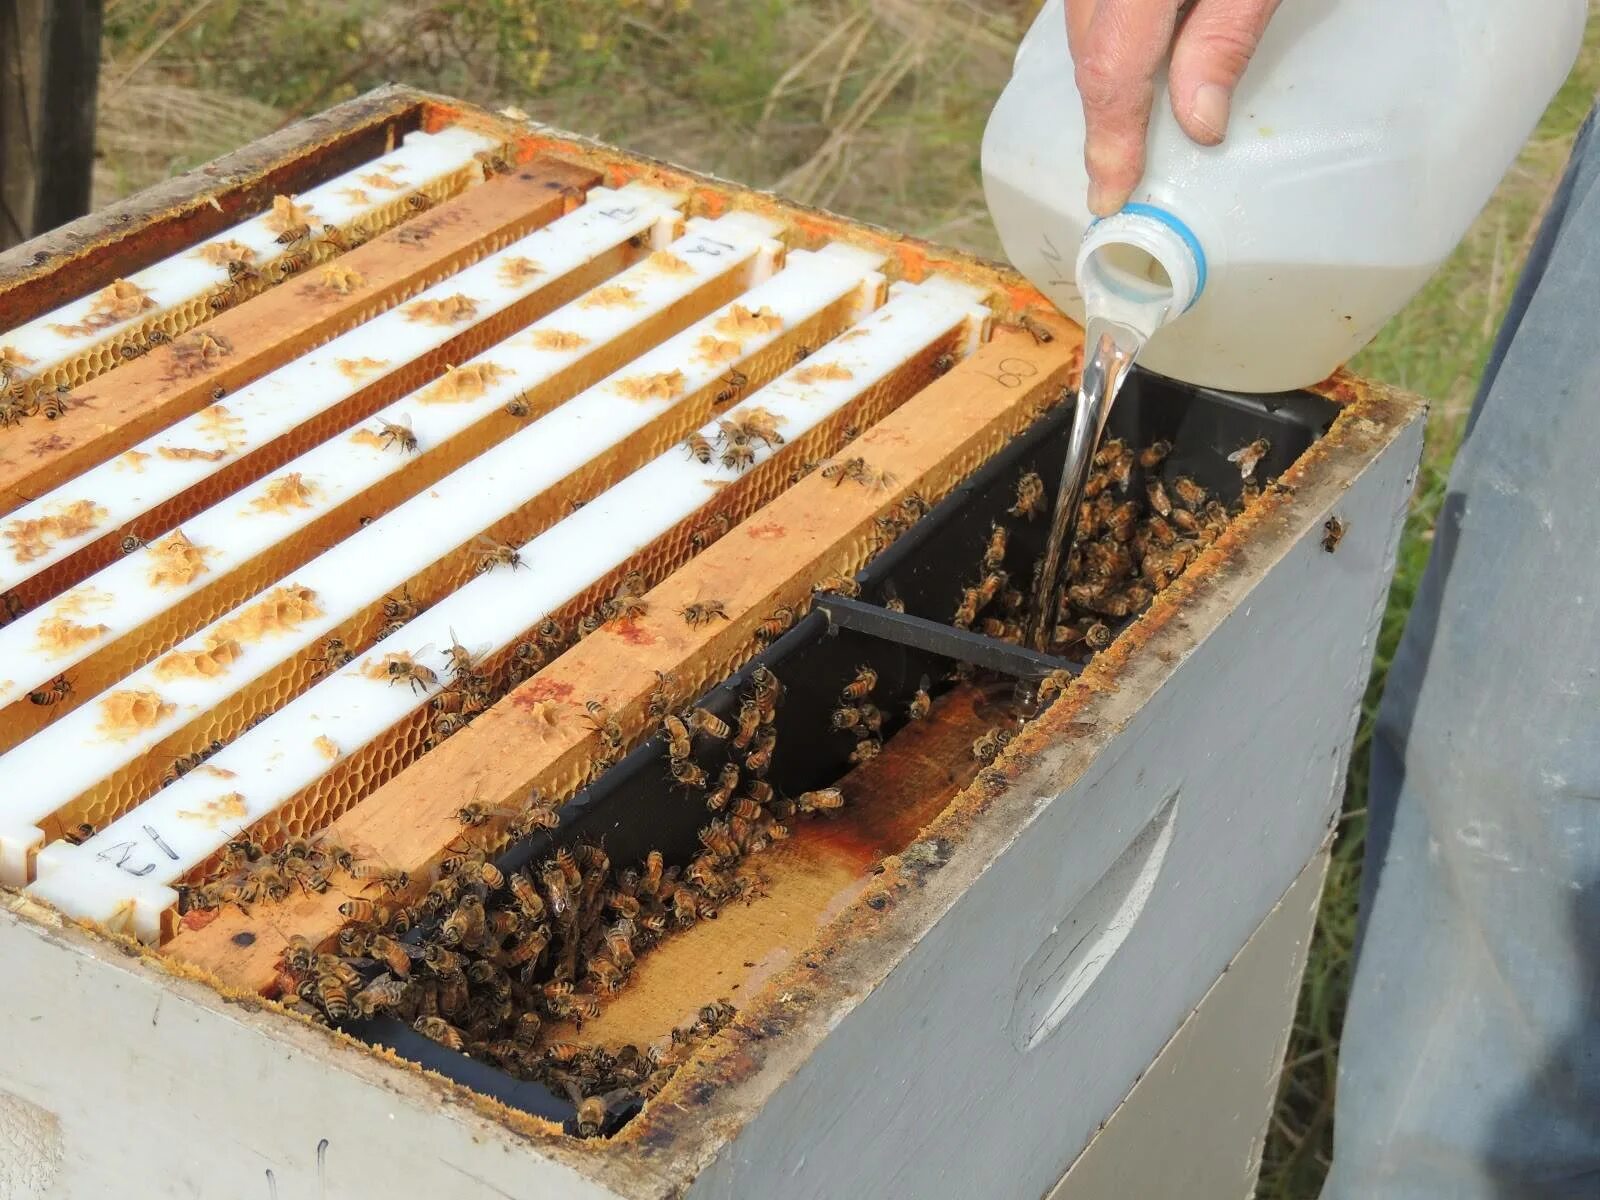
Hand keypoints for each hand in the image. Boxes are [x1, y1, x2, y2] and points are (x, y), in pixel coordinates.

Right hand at [1066, 0, 1280, 214]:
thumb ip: (1225, 41)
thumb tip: (1200, 125)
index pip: (1110, 71)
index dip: (1110, 140)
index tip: (1110, 196)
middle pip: (1089, 53)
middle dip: (1109, 112)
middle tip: (1129, 166)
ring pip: (1084, 30)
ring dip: (1111, 72)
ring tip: (1144, 110)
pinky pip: (1095, 8)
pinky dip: (1115, 38)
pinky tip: (1147, 51)